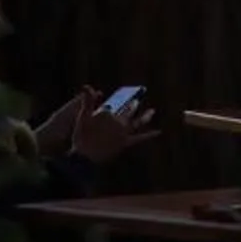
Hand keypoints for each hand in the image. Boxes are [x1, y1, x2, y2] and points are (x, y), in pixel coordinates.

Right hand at [40, 88, 158, 163]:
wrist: (84, 157)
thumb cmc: (81, 136)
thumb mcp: (82, 116)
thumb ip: (87, 100)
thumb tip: (86, 85)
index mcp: (108, 113)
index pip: (111, 107)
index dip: (108, 109)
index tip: (107, 111)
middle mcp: (118, 121)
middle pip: (127, 111)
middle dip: (132, 105)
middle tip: (136, 101)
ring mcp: (123, 132)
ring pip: (137, 122)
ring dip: (145, 116)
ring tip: (153, 111)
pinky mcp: (125, 142)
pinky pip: (139, 138)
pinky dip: (149, 135)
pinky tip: (159, 132)